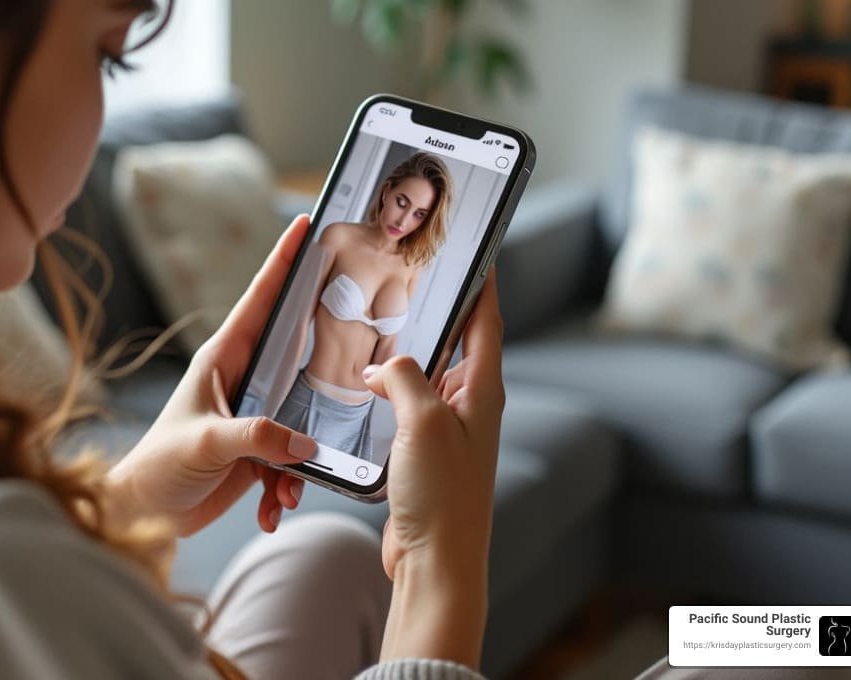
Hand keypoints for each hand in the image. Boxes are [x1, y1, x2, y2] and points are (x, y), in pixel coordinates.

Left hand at [108, 216, 316, 536]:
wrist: (144, 514)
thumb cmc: (158, 466)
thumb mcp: (205, 443)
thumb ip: (256, 437)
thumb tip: (304, 443)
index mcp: (224, 359)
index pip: (261, 299)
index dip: (284, 260)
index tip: (306, 225)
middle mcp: (243, 380)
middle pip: (296, 351)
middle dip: (326, 355)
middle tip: (360, 336)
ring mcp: (253, 415)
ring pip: (302, 416)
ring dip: (303, 457)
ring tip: (284, 488)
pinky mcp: (257, 450)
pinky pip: (291, 460)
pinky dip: (289, 486)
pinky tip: (272, 509)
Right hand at [362, 269, 504, 580]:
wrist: (436, 560)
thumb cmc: (443, 495)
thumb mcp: (423, 421)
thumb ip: (404, 379)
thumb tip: (383, 368)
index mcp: (481, 390)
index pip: (486, 321)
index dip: (481, 283)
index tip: (473, 251)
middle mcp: (469, 405)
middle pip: (455, 343)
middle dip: (435, 312)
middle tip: (408, 279)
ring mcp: (447, 429)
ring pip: (425, 375)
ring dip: (405, 354)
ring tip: (377, 325)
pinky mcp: (424, 451)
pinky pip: (407, 407)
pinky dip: (389, 391)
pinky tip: (364, 386)